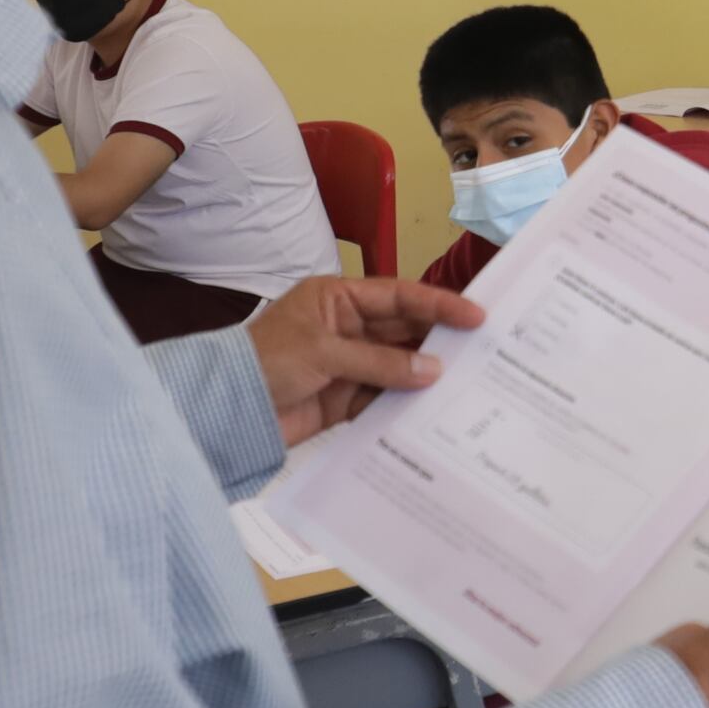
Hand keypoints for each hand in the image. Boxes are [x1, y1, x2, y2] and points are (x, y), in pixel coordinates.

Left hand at [250, 273, 478, 448]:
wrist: (226, 411)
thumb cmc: (263, 362)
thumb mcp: (322, 353)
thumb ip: (379, 362)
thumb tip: (432, 370)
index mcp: (338, 299)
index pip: (399, 297)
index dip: (439, 305)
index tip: (475, 315)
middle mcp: (347, 327)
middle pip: (404, 330)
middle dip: (439, 340)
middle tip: (482, 350)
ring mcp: (348, 364)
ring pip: (399, 366)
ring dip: (426, 374)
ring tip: (467, 383)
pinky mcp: (345, 399)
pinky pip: (385, 399)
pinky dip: (406, 405)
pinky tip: (433, 411)